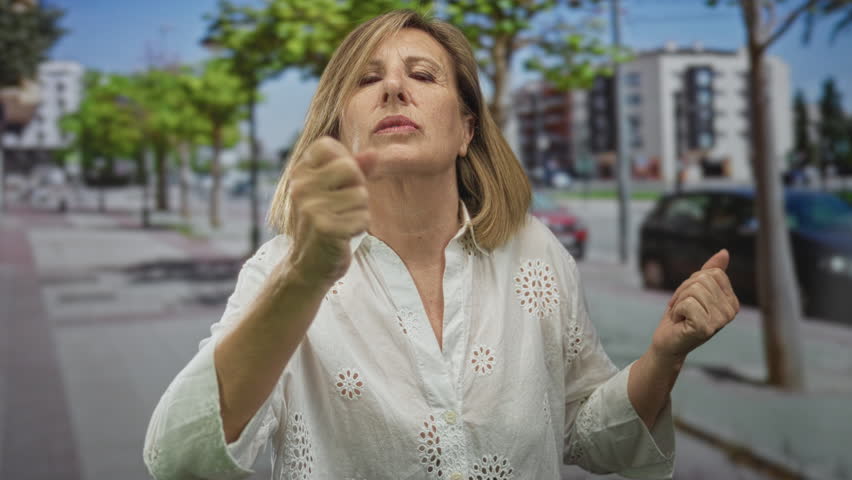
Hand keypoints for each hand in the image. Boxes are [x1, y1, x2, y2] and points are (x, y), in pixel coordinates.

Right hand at [285, 136, 375, 287]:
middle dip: (357, 188)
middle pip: (350, 168)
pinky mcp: (324, 228)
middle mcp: (301, 187)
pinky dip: (359, 227)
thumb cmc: (324, 223)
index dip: (344, 160)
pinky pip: (362, 218)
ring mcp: (311, 207)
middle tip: (344, 206)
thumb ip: (354, 169)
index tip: (338, 182)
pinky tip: (344, 235)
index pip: (328, 146)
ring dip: (360, 211)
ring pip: (361, 195)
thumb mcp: (334, 191)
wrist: (308, 266)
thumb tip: (374, 153)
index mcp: (300, 173)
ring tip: (343, 221)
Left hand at [651, 249, 740, 360]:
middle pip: (702, 280)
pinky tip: (680, 323)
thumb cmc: (680, 316)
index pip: (712, 273)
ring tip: (681, 316)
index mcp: (732, 302)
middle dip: (684, 291)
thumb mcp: (694, 290)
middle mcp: (731, 312)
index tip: (688, 299)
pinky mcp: (706, 328)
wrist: (667, 342)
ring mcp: (720, 321)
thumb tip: (724, 252)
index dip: (692, 282)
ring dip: (679, 301)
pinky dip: (677, 310)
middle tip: (682, 309)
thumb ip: (710, 272)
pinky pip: (687, 303)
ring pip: (694, 290)